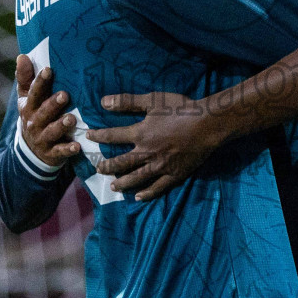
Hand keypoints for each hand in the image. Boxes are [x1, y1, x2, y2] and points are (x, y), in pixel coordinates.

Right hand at [15, 54, 79, 167]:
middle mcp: (33, 122)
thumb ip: (26, 78)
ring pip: (51, 131)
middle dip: (53, 104)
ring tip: (71, 119)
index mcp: (28, 106)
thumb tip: (22, 56)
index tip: (49, 69)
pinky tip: (77, 146)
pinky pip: (60, 151)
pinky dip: (68, 149)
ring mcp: (42, 138)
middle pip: (43, 112)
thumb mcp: (27, 98)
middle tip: (65, 94)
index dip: (40, 81)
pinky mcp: (51, 153)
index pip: (33, 92)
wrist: (31, 150)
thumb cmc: (34, 114)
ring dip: (61, 125)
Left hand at [86, 92, 226, 200]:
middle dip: (108, 166)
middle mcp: (146, 153)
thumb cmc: (181, 109)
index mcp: (140, 133)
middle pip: (122, 162)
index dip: (99, 136)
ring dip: (123, 183)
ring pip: (136, 178)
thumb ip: (127, 102)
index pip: (112, 136)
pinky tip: (139, 197)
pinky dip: (147, 193)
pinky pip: (158, 187)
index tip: (89, 136)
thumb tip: (103, 101)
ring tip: (113, 187)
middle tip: (98, 169)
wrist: (208, 124)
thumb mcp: (153, 100)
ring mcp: (160, 166)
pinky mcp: (174, 174)